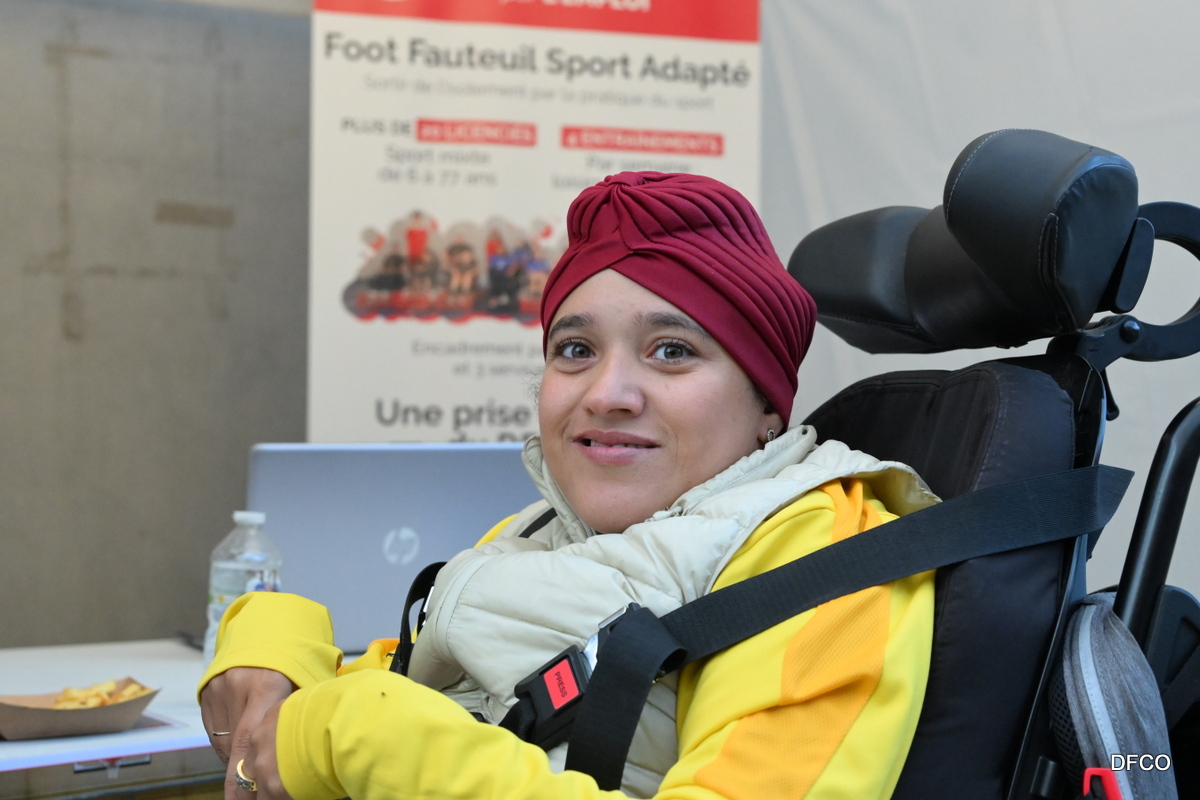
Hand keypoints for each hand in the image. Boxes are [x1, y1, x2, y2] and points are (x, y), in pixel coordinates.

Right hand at [200, 668, 293, 799]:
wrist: (268, 632)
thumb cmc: (295, 664)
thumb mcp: (303, 686)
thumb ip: (294, 719)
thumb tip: (301, 760)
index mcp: (266, 685)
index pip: (251, 740)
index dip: (247, 776)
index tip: (250, 798)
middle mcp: (238, 686)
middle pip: (235, 747)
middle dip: (238, 781)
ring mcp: (219, 689)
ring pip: (224, 743)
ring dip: (237, 761)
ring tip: (254, 766)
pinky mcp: (207, 693)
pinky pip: (215, 733)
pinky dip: (227, 747)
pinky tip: (241, 747)